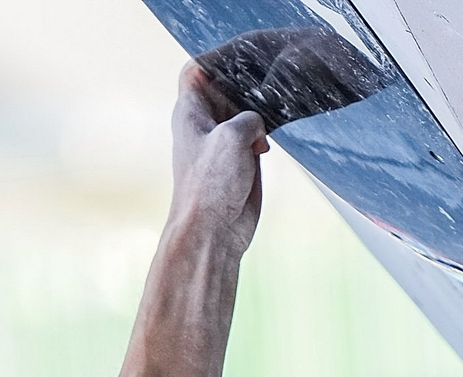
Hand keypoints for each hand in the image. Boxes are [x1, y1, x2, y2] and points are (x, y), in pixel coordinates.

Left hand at [168, 62, 267, 258]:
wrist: (214, 230)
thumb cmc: (211, 185)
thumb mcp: (233, 136)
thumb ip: (249, 117)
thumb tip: (258, 124)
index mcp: (190, 111)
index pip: (197, 71)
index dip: (216, 61)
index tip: (242, 61)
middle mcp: (205, 124)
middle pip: (224, 90)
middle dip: (245, 87)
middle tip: (268, 85)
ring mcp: (223, 143)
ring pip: (242, 114)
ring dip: (258, 114)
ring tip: (271, 115)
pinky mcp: (239, 161)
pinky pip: (253, 137)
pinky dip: (264, 136)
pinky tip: (269, 145)